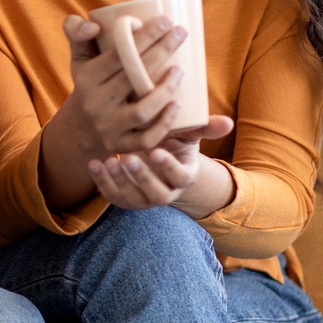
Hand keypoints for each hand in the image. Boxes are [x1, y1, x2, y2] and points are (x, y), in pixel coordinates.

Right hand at [57, 13, 196, 159]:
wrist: (82, 127)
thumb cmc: (91, 82)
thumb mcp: (79, 57)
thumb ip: (76, 31)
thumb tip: (94, 25)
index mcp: (86, 78)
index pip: (118, 54)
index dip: (144, 36)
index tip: (166, 21)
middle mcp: (95, 103)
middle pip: (132, 77)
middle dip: (160, 51)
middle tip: (181, 34)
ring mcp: (108, 127)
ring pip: (141, 110)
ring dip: (164, 90)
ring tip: (180, 70)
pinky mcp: (120, 146)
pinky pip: (146, 139)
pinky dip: (164, 124)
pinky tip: (177, 106)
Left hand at [90, 116, 235, 211]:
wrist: (154, 154)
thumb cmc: (173, 140)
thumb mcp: (188, 133)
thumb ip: (204, 126)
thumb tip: (228, 122)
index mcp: (184, 176)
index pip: (180, 176)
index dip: (169, 166)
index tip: (156, 151)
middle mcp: (166, 192)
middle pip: (156, 193)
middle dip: (142, 177)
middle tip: (128, 158)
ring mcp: (144, 199)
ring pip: (133, 198)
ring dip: (120, 181)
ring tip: (109, 160)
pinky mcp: (125, 199)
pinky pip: (113, 196)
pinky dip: (102, 182)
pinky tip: (94, 163)